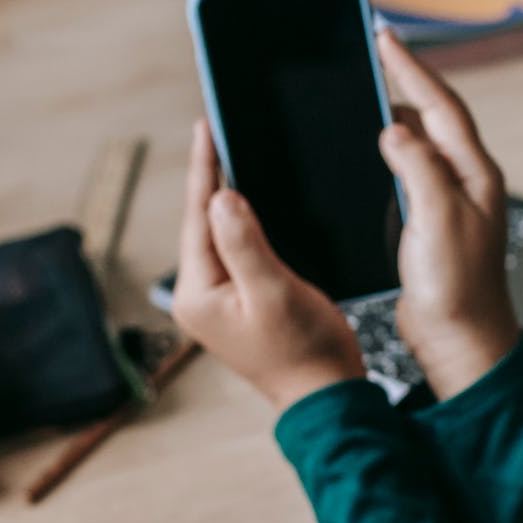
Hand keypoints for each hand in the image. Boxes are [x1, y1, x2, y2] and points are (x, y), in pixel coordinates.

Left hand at [171, 120, 366, 411]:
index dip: (203, 169)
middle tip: (217, 131)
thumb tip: (220, 195)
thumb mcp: (273, 291)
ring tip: (232, 155)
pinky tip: (254, 203)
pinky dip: (245, 222)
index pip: (198, 217)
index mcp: (198, 293)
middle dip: (211, 178)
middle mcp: (200, 296)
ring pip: (221, 235)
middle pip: (204, 223)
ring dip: (228, 198)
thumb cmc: (304, 349)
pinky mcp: (242, 302)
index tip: (205, 128)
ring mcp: (220, 301)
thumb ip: (245, 243)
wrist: (325, 395)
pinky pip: (237, 250)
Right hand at [376, 30, 521, 399]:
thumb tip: (396, 129)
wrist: (462, 340)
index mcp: (474, 173)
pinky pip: (407, 171)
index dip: (411, 68)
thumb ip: (419, 170)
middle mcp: (465, 180)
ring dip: (392, 116)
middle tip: (371, 50)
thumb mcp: (437, 222)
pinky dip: (385, 153)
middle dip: (403, 80)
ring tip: (362, 90)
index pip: (442, 105)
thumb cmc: (458, 288)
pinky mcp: (429, 221)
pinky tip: (363, 152)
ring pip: (419, 142)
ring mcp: (448, 200)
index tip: (384, 37)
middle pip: (433, 116)